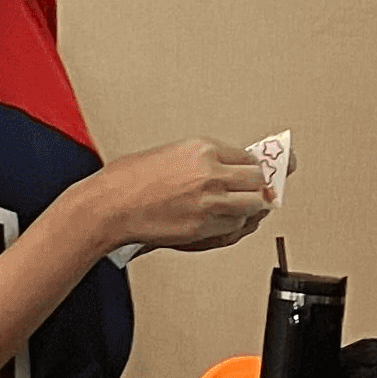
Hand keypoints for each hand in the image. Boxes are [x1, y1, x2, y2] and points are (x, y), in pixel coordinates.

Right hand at [89, 139, 270, 255]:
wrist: (109, 206)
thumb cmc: (129, 180)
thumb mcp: (172, 154)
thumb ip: (204, 160)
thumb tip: (228, 167)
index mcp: (203, 150)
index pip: (250, 157)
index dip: (259, 167)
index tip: (267, 170)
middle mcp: (210, 174)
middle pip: (259, 181)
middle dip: (261, 186)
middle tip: (264, 189)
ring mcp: (208, 202)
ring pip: (252, 206)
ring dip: (251, 207)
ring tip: (247, 206)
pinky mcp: (202, 227)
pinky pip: (234, 227)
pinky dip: (235, 225)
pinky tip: (230, 220)